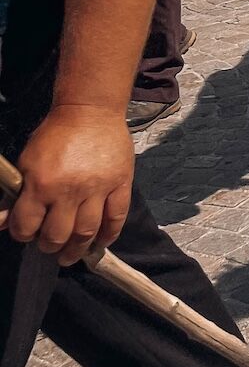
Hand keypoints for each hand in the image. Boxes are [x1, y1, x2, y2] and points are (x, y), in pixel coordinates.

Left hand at [2, 105, 133, 264]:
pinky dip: (109, 234)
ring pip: (87, 232)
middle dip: (49, 246)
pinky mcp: (120, 183)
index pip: (26, 226)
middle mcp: (69, 190)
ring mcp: (98, 188)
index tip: (26, 233)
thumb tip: (3, 221)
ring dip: (77, 249)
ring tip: (71, 254)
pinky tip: (101, 242)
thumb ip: (16, 194)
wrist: (90, 112)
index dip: (23, 235)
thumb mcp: (27, 162)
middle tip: (50, 246)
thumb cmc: (55, 135)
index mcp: (41, 184)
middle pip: (58, 235)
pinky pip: (117, 217)